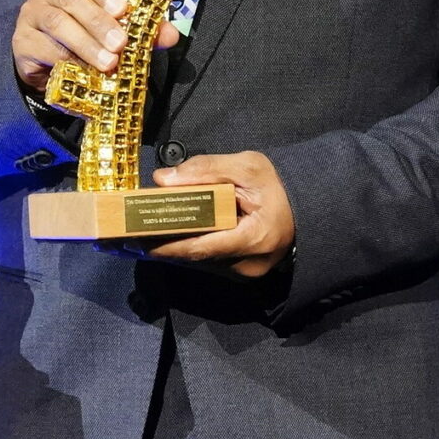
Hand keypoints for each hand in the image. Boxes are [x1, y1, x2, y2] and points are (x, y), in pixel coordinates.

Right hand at [12, 0, 179, 94]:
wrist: (50, 58)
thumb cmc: (87, 30)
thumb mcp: (117, 24)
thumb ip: (143, 25)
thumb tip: (171, 35)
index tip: (123, 9)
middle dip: (98, 21)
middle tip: (120, 44)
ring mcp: (31, 12)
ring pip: (57, 22)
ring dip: (85, 43)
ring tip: (108, 63)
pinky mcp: (21, 40)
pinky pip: (42, 47)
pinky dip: (65, 59)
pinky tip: (82, 70)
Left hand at [143, 151, 295, 278]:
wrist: (307, 206)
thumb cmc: (278, 185)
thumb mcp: (246, 166)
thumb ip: (205, 170)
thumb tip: (163, 179)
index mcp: (254, 239)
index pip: (202, 246)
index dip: (168, 243)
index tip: (139, 237)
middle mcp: (249, 264)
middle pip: (198, 256)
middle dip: (165, 243)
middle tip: (131, 233)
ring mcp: (247, 272)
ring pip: (202, 260)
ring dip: (176, 246)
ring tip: (145, 230)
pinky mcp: (242, 271)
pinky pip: (211, 260)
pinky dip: (192, 246)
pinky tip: (172, 234)